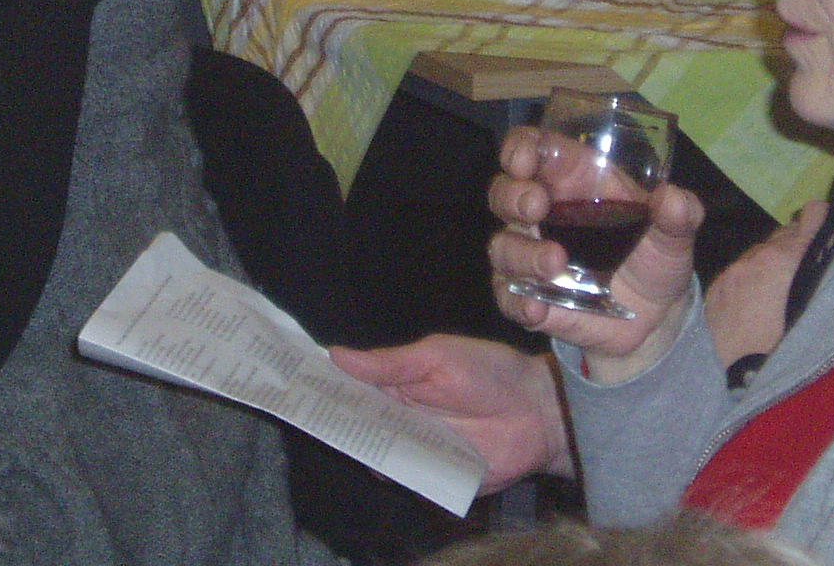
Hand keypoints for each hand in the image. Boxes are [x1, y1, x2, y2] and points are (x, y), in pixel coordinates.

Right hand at [330, 336, 570, 487]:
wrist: (538, 412)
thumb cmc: (489, 372)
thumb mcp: (435, 357)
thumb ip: (388, 362)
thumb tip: (335, 355)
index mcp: (396, 384)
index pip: (352, 387)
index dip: (325, 386)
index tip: (295, 381)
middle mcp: (399, 420)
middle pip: (357, 424)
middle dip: (334, 418)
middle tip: (309, 411)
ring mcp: (415, 451)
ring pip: (375, 454)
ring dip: (361, 445)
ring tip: (344, 432)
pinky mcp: (433, 479)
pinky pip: (404, 480)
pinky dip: (392, 473)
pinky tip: (381, 460)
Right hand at [488, 125, 702, 375]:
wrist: (656, 317)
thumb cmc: (654, 255)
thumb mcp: (674, 235)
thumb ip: (679, 214)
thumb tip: (673, 198)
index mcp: (572, 180)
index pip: (531, 150)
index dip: (519, 148)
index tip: (523, 159)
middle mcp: (542, 214)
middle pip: (504, 193)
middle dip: (512, 196)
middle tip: (535, 206)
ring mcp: (531, 255)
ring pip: (502, 246)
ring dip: (522, 252)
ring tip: (556, 264)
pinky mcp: (530, 296)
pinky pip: (508, 297)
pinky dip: (517, 302)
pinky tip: (537, 309)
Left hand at [705, 198, 827, 367]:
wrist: (731, 379)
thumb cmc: (783, 351)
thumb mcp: (815, 315)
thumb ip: (822, 282)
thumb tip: (831, 264)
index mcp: (782, 262)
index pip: (807, 223)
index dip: (819, 218)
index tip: (825, 214)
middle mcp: (755, 259)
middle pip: (783, 236)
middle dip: (797, 240)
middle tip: (810, 252)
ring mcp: (732, 273)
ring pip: (760, 254)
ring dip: (774, 259)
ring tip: (785, 278)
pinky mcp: (717, 289)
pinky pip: (740, 271)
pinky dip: (752, 274)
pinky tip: (759, 295)